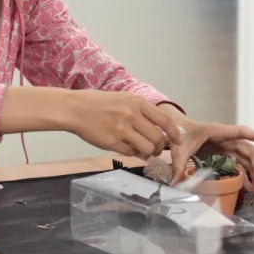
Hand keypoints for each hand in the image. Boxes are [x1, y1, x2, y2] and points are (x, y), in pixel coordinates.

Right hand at [65, 91, 183, 157]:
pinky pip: (131, 153)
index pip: (164, 120)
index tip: (178, 140)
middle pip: (157, 138)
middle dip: (160, 147)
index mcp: (137, 102)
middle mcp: (132, 115)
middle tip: (157, 149)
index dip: (174, 132)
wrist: (76, 109)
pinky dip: (134, 154)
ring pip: (147, 148)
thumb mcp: (124, 99)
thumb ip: (141, 112)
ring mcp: (122, 130)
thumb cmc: (100, 103)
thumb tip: (158, 129)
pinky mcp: (112, 143)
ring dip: (148, 153)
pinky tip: (130, 150)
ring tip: (144, 151)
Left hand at [168, 116, 253, 190]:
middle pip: (247, 150)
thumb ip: (178, 166)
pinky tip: (248, 188)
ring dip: (253, 173)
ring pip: (245, 159)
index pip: (241, 132)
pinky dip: (244, 175)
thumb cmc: (179, 134)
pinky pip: (237, 164)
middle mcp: (225, 138)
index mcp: (217, 131)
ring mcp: (225, 146)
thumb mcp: (178, 149)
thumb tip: (175, 185)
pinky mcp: (223, 153)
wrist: (175, 130)